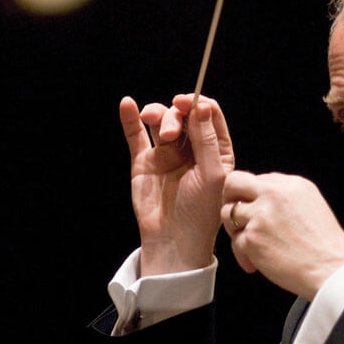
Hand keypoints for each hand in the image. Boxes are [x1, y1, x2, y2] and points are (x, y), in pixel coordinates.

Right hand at [119, 94, 234, 275]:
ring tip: (154, 128)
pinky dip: (130, 118)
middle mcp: (192, 149)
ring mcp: (167, 154)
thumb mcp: (212, 176)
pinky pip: (136, 135)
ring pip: (161, 120)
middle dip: (176, 115)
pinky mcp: (144, 161)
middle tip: (170, 134)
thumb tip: (201, 106)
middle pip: (183, 114)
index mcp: (216, 151)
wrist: (173, 240)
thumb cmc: (200, 213)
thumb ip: (207, 141)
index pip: (208, 115)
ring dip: (157, 115)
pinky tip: (127, 104)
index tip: (187, 102)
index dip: (197, 103)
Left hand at [221, 171, 343, 298]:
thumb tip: (260, 199)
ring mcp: (261, 214)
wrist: (332, 268)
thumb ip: (286, 197)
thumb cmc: (325, 245)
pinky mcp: (252, 237)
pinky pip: (235, 241)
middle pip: (234, 182)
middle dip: (230, 199)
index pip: (258, 179)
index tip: (256, 212)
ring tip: (251, 245)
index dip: (252, 197)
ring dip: (236, 229)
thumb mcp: (313, 206)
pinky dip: (243, 254)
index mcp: (292, 184)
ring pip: (228, 212)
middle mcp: (275, 194)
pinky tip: (257, 263)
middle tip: (236, 217)